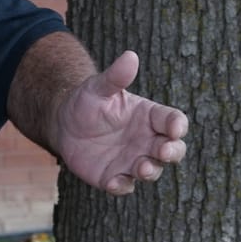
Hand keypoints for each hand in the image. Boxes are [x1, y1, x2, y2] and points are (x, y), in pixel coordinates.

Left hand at [55, 50, 188, 195]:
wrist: (64, 124)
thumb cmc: (87, 101)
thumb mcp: (98, 87)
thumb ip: (115, 76)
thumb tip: (130, 56)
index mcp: (149, 116)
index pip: (172, 120)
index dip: (177, 125)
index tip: (175, 128)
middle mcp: (147, 140)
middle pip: (172, 149)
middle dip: (172, 152)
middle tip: (163, 151)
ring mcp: (133, 160)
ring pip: (152, 170)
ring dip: (150, 170)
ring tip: (142, 167)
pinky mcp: (115, 176)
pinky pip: (124, 186)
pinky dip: (121, 186)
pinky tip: (114, 182)